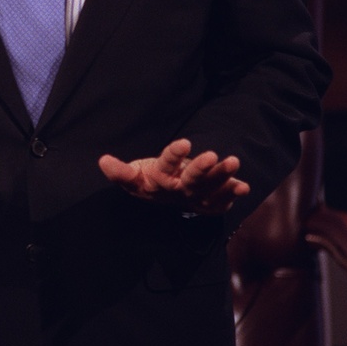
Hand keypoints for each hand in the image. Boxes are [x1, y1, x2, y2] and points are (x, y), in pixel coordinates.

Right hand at [98, 138, 249, 215]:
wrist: (163, 198)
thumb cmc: (148, 179)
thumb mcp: (132, 176)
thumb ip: (121, 172)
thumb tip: (103, 161)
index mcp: (157, 183)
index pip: (164, 168)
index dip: (173, 156)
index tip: (183, 142)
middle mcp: (178, 192)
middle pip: (190, 182)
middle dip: (201, 170)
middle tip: (211, 155)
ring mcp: (195, 198)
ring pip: (209, 189)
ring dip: (222, 177)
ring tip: (234, 162)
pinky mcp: (208, 203)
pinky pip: (220, 201)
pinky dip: (231, 194)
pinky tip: (243, 187)